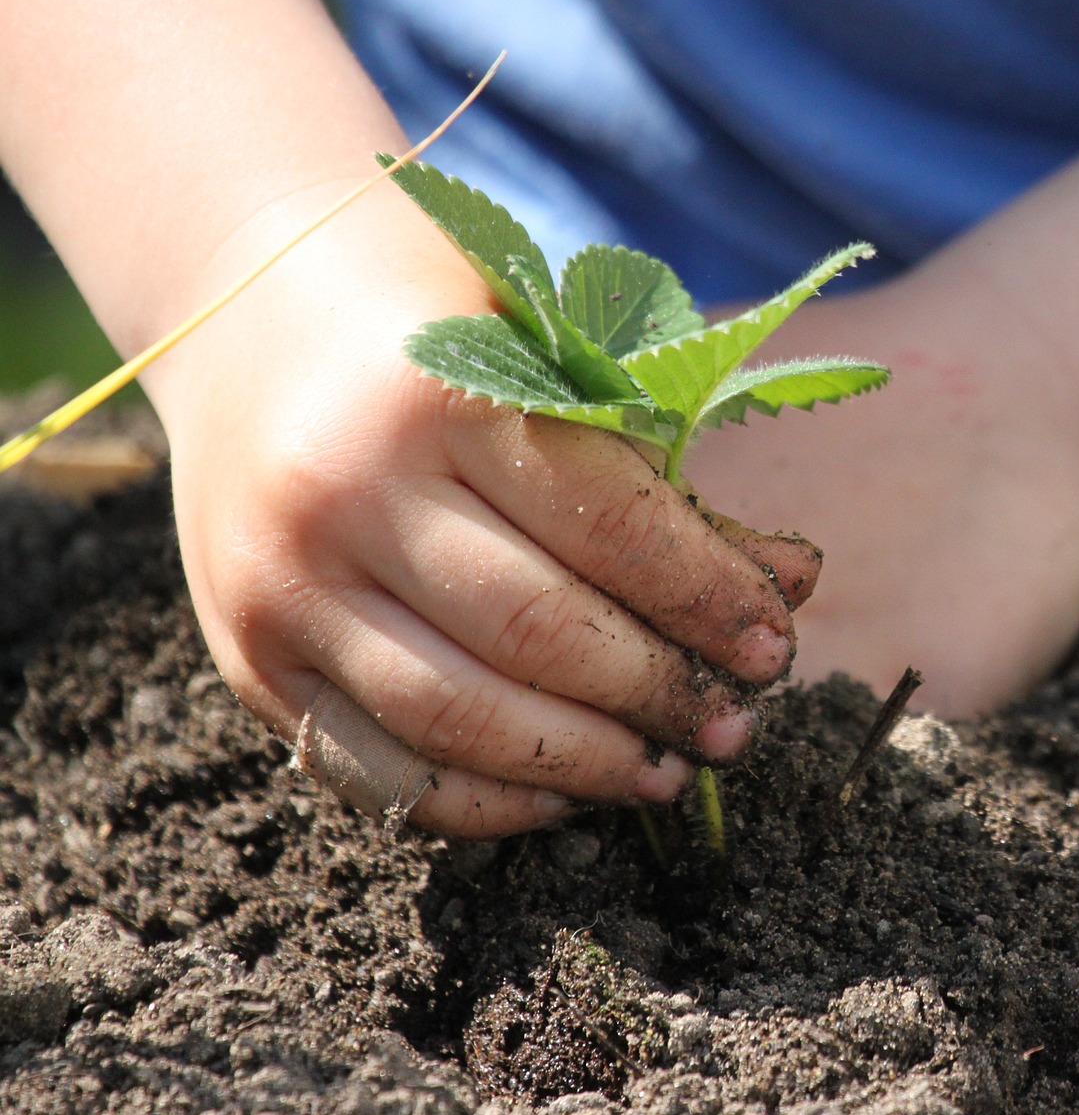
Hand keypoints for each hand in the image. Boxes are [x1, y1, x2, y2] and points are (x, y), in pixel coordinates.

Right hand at [146, 186, 819, 836]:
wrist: (251, 314)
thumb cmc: (445, 333)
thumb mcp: (556, 366)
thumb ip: (662, 480)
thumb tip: (792, 586)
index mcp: (436, 392)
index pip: (605, 522)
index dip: (703, 596)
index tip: (770, 645)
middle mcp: (344, 490)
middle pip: (535, 630)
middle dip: (656, 692)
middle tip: (732, 726)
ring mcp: (285, 583)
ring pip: (458, 716)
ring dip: (585, 763)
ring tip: (665, 771)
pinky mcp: (249, 659)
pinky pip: (380, 772)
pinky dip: (485, 800)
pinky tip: (562, 792)